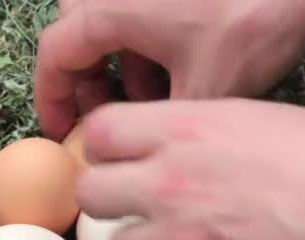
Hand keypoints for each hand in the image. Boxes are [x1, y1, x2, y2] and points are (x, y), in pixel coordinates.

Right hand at [35, 0, 304, 140]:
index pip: (54, 56)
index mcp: (108, 11)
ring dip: (120, 69)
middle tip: (105, 119)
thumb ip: (166, 127)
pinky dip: (146, 51)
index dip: (52, 99)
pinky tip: (178, 76)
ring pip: (111, 31)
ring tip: (150, 103)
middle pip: (78, 41)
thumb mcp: (206, 87)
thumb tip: (148, 160)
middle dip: (88, 84)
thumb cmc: (252, 16)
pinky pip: (140, 20)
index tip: (64, 133)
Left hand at [75, 98, 304, 239]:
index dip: (104, 146)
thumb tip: (181, 141)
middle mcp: (169, 184)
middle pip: (92, 194)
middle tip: (136, 202)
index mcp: (182, 131)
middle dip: (109, 198)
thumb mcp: (259, 117)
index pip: (99, 134)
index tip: (116, 156)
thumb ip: (202, 130)